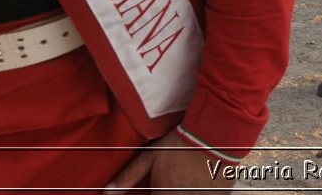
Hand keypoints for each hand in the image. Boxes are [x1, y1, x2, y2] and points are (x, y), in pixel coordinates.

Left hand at [106, 129, 232, 191]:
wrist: (214, 132)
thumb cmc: (182, 143)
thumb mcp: (150, 157)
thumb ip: (128, 177)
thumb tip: (107, 192)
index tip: (152, 190)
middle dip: (166, 192)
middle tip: (170, 183)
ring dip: (182, 191)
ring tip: (184, 180)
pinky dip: (200, 191)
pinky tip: (198, 182)